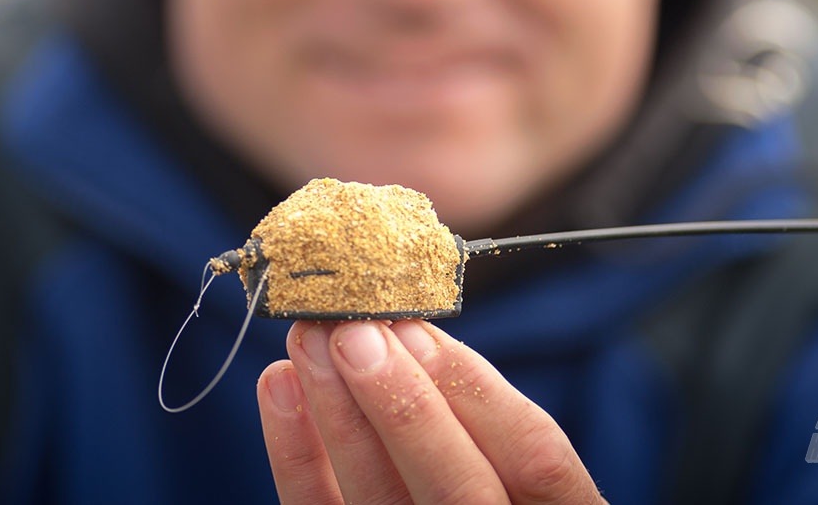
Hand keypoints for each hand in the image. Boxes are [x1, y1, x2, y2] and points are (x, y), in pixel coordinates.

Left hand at [257, 319, 606, 503]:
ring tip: (309, 342)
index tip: (418, 330)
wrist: (433, 503)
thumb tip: (407, 333)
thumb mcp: (517, 453)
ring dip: (340, 415)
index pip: (537, 461)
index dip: (477, 391)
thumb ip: (482, 411)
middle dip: (402, 404)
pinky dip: (296, 456)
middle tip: (353, 332)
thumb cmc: (490, 476)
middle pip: (459, 490)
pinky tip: (280, 388)